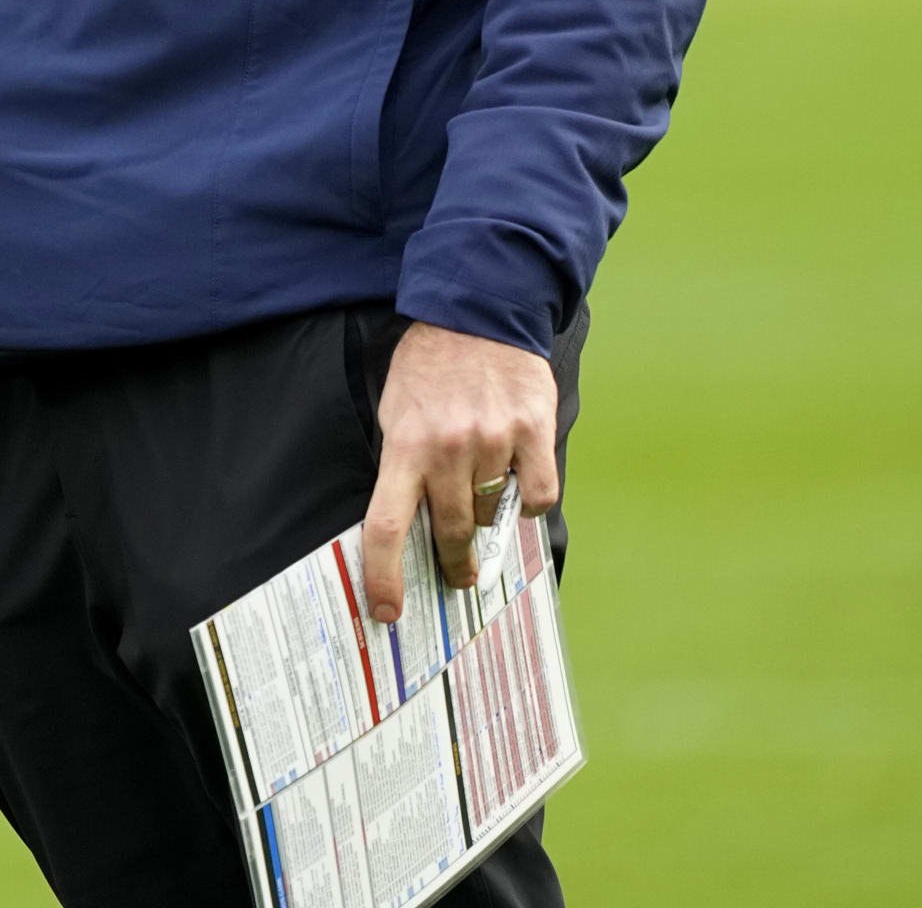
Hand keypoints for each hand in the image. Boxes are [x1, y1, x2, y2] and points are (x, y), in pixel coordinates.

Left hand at [360, 321, 561, 625]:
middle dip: (452, 564)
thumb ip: (401, 465)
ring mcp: (493, 440)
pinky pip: (537, 493)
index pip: (384, 527)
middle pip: (447, 533)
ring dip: (486, 519)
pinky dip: (528, 500)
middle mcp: (446, 449)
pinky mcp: (533, 429)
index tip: (388, 611)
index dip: (384, 577)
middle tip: (458, 576)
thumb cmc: (428, 366)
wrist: (476, 311)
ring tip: (482, 502)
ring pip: (492, 513)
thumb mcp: (394, 411)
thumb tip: (405, 525)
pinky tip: (518, 484)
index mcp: (403, 446)